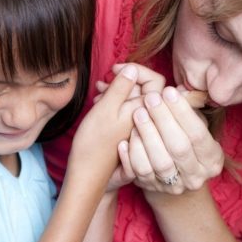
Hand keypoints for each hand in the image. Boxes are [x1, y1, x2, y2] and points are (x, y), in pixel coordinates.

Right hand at [94, 63, 166, 190]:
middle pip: (144, 88)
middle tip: (103, 84)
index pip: (154, 80)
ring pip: (133, 99)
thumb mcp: (105, 109)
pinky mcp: (128, 131)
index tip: (115, 69)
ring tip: (98, 94)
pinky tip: (99, 104)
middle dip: (123, 80)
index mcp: (145, 111)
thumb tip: (134, 69)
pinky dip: (115, 103)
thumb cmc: (94, 143)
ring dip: (116, 91)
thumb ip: (122, 87)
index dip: (136, 70)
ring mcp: (137, 125)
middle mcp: (145, 118)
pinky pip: (127, 110)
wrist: (87, 173)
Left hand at [118, 87, 223, 193]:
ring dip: (147, 136)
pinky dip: (130, 155)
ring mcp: (173, 186)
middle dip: (163, 120)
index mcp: (212, 160)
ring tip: (138, 114)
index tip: (168, 91)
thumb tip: (179, 90)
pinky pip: (139, 173)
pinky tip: (125, 139)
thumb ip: (189, 111)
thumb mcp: (194, 127)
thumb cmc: (184, 142)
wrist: (173, 177)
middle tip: (150, 99)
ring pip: (158, 163)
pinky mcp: (152, 188)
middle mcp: (195, 176)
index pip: (198, 135)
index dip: (183, 112)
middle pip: (179, 148)